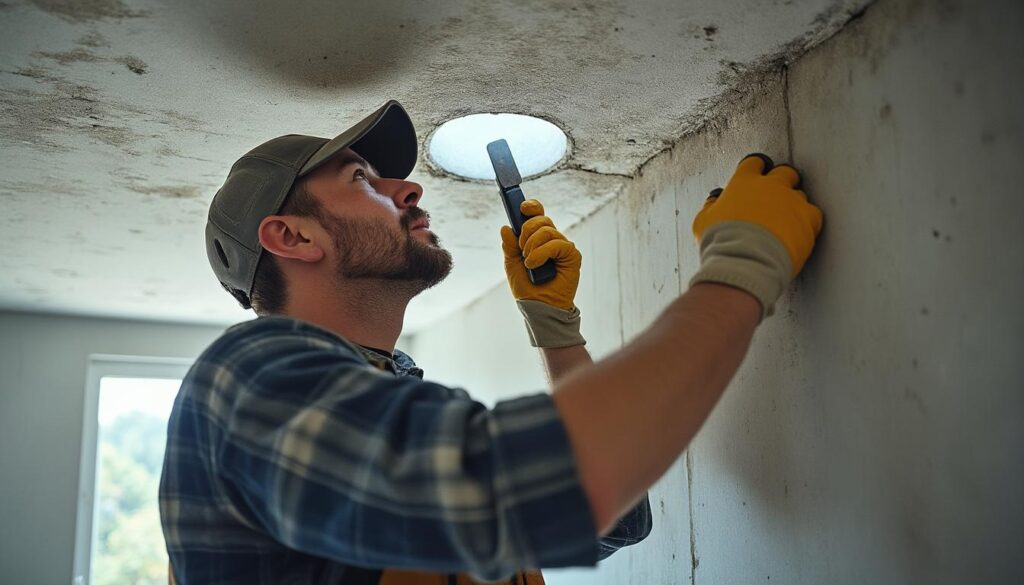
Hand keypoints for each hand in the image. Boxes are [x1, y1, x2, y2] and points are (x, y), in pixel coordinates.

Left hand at [500, 199, 581, 310]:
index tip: (521, 207)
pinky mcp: (572, 255)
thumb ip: (509, 245)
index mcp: (538, 238)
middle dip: (526, 230)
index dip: (532, 206)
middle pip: (542, 219)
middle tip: (521, 248)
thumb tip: (506, 227)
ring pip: (548, 230)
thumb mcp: (511, 263)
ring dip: (532, 245)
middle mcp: (552, 239)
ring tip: (528, 262)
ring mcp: (563, 246)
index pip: (538, 214)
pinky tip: (534, 265)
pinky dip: (542, 253)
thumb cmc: (527, 287)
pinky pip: (557, 244)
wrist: (538, 306)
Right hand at [693, 153, 822, 276]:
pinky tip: (797, 233)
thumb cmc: (720, 242)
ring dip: (793, 205)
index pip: (754, 162)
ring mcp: (792, 200)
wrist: (745, 262)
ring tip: (783, 224)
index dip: (756, 170)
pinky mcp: (809, 218)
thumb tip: (715, 199)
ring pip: (800, 194)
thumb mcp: (703, 222)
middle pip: (785, 172)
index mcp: (744, 181)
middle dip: (781, 182)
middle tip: (774, 199)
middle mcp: (771, 185)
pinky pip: (813, 214)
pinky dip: (807, 222)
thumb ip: (711, 205)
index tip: (755, 180)